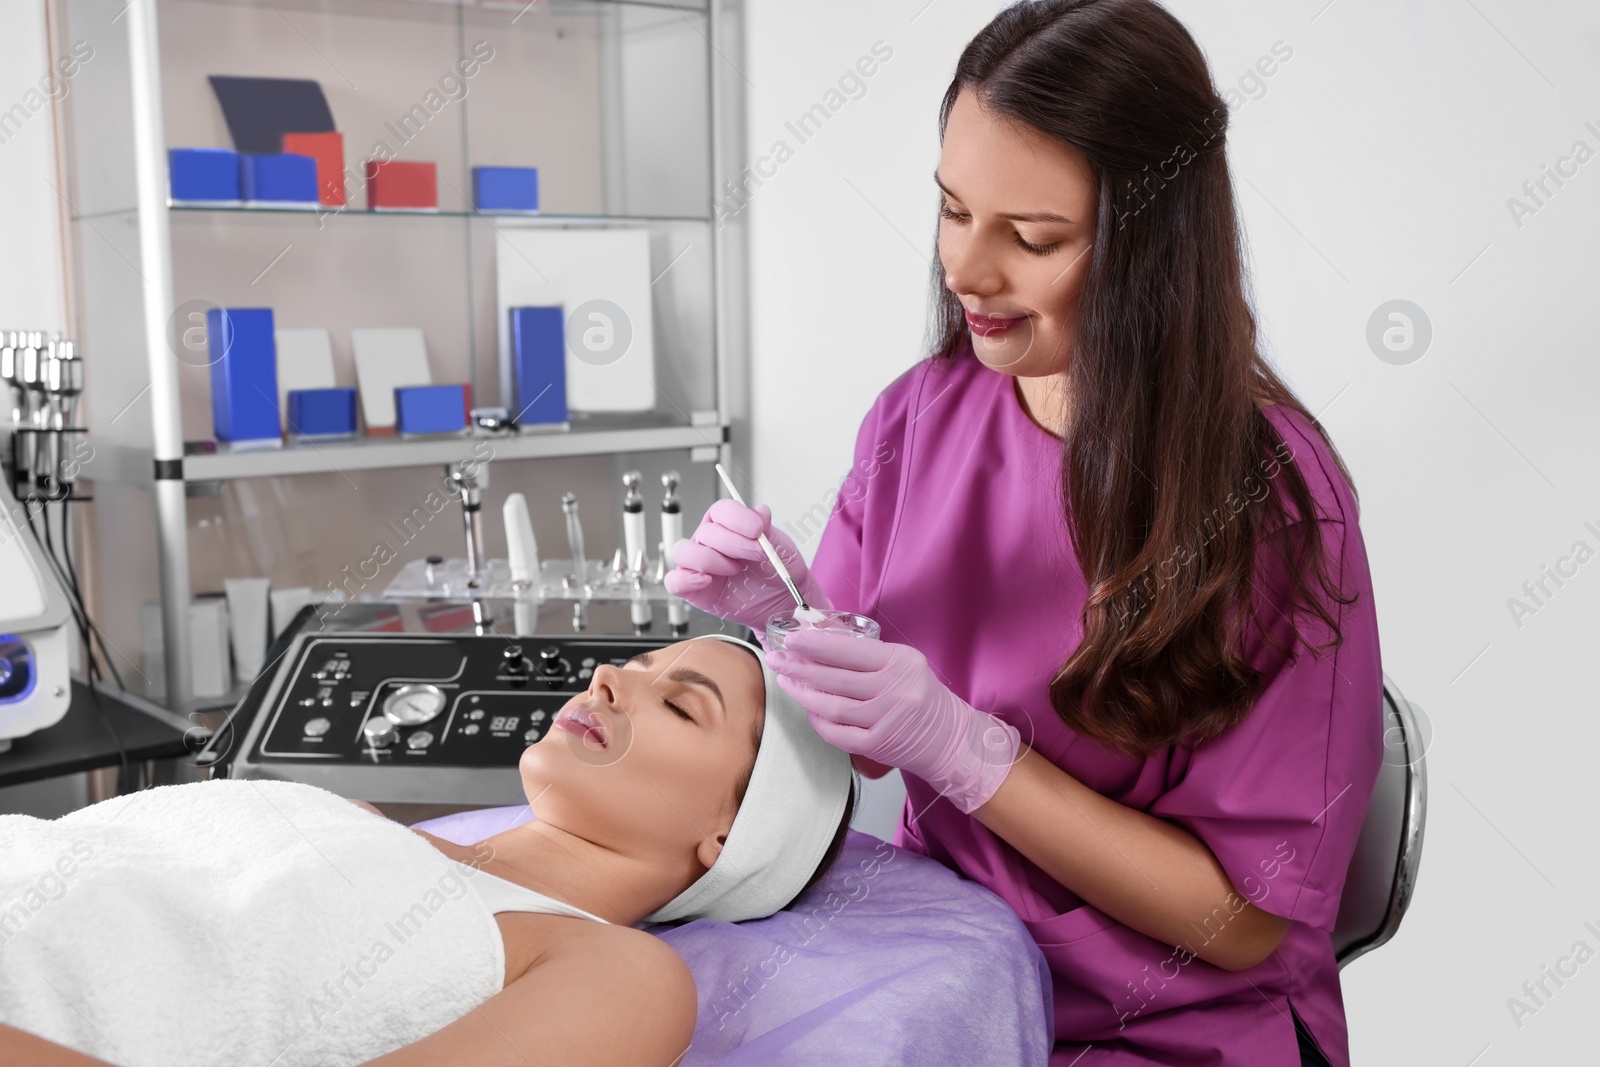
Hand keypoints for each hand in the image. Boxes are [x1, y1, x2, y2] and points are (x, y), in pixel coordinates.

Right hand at [663, 498, 831, 634]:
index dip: (736, 517)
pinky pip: (674, 581)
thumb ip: (768, 530)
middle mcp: (710, 542)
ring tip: (735, 569)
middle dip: (734, 543)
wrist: (779, 601)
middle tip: (757, 553)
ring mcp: (699, 565)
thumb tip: (760, 512)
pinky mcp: (693, 589)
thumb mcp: (779, 548)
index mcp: (728, 525)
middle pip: (706, 532)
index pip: (720, 510)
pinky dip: (686, 579)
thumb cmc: (775, 571)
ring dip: (710, 559)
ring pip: (684, 552)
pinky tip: (707, 580)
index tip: (757, 529)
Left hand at [768, 631, 1021, 814]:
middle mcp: (894, 690)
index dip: (816, 644)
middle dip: (800, 667)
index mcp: (900, 662)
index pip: (849, 650)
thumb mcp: (902, 664)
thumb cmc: (920, 695)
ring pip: (832, 707)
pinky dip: (819, 722)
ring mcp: (886, 720)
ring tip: (785, 681)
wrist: (949, 738)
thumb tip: (816, 641)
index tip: (791, 639)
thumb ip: (865, 655)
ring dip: (803, 694)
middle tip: (776, 658)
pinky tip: (808, 710)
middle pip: (835, 678)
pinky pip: (838, 733)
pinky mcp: (879, 745)